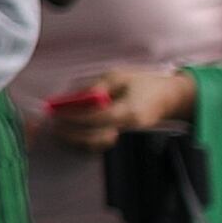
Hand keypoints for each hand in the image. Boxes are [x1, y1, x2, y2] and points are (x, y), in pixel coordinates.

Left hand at [37, 65, 193, 152]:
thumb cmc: (143, 83)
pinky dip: (84, 141)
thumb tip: (78, 98)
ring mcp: (128, 136)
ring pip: (98, 146)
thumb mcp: (120, 76)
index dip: (75, 117)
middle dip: (71, 133)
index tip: (57, 112)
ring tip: (59, 130)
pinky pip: (102, 145)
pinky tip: (71, 133)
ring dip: (75, 140)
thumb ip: (99, 87)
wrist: (168, 98)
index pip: (97, 118)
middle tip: (53, 124)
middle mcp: (128, 127)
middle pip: (96, 138)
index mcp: (129, 111)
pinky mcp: (124, 138)